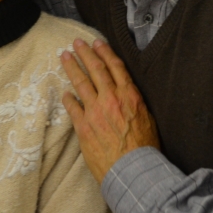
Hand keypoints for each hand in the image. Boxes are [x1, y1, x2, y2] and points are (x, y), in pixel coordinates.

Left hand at [60, 39, 159, 183]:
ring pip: (80, 83)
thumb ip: (134, 102)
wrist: (133, 170)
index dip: (105, 52)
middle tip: (76, 43)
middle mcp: (111, 99)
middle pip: (95, 69)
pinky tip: (65, 93)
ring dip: (72, 68)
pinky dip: (68, 98)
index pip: (115, 67)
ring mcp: (95, 112)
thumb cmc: (144, 147)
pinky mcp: (83, 126)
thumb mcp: (147, 118)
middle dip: (85, 53)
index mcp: (129, 95)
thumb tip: (126, 94)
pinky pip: (72, 107)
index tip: (97, 42)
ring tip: (64, 57)